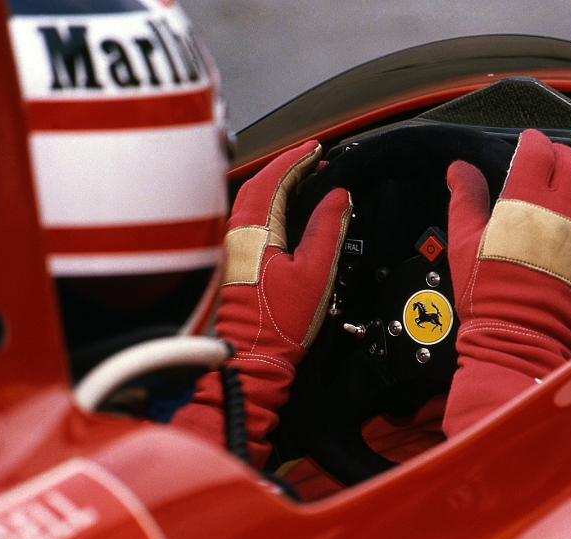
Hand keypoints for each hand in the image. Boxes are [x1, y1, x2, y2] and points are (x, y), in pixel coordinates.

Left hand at [173, 141, 351, 466]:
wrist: (252, 357)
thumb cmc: (279, 324)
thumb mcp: (316, 274)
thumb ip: (328, 229)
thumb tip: (339, 197)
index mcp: (256, 232)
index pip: (274, 180)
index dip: (297, 160)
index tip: (316, 149)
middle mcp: (236, 233)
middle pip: (258, 183)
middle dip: (286, 165)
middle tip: (313, 158)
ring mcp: (231, 246)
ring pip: (251, 198)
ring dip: (276, 182)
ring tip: (303, 177)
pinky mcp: (233, 259)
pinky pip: (249, 215)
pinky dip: (268, 200)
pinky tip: (283, 206)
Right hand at [443, 129, 570, 435]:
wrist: (523, 335)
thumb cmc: (493, 296)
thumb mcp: (465, 241)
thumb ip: (465, 198)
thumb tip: (459, 171)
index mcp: (526, 199)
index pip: (537, 149)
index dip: (531, 141)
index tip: (527, 144)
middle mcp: (564, 208)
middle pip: (569, 161)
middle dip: (556, 157)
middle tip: (545, 166)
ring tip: (567, 193)